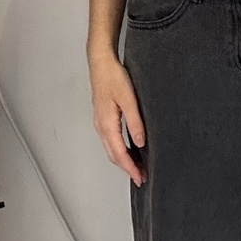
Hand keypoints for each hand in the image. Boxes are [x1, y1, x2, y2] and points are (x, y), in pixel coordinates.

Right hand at [89, 48, 146, 185]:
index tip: (139, 177)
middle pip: (113, 155)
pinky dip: (119, 150)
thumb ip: (135, 122)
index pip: (119, 153)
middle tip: (141, 177)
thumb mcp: (129, 99)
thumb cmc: (113, 77)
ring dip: (123, 160)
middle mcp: (100, 126)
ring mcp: (100, 123)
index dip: (130, 168)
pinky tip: (128, 149)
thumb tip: (140, 142)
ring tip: (137, 167)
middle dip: (127, 168)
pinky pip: (110, 140)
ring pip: (110, 149)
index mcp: (107, 124)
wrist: (101, 63)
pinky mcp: (102, 118)